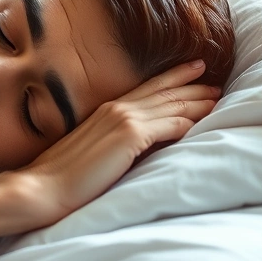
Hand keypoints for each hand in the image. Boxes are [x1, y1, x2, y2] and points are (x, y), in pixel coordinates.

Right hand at [16, 60, 220, 226]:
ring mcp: (123, 121)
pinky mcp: (130, 137)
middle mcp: (116, 109)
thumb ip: (112, 142)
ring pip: (170, 106)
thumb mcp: (90, 151)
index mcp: (105, 111)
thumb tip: (133, 144)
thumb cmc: (61, 177)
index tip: (191, 73)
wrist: (45, 187)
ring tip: (217, 97)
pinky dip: (187, 122)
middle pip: (162, 92)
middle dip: (190, 85)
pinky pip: (169, 126)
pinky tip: (203, 123)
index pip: (145, 90)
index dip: (170, 80)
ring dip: (196, 101)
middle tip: (213, 80)